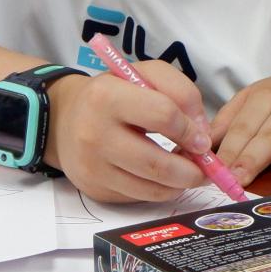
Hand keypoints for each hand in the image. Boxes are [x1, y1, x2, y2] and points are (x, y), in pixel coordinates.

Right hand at [45, 63, 209, 203]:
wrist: (65, 120)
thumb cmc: (113, 94)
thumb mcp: (143, 74)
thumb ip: (180, 91)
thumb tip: (201, 133)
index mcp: (107, 97)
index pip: (163, 115)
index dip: (191, 129)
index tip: (202, 138)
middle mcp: (94, 134)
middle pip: (158, 164)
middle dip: (192, 170)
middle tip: (205, 167)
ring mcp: (92, 167)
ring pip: (151, 188)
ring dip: (180, 184)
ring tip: (189, 172)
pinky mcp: (95, 189)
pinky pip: (138, 197)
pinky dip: (160, 190)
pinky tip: (165, 177)